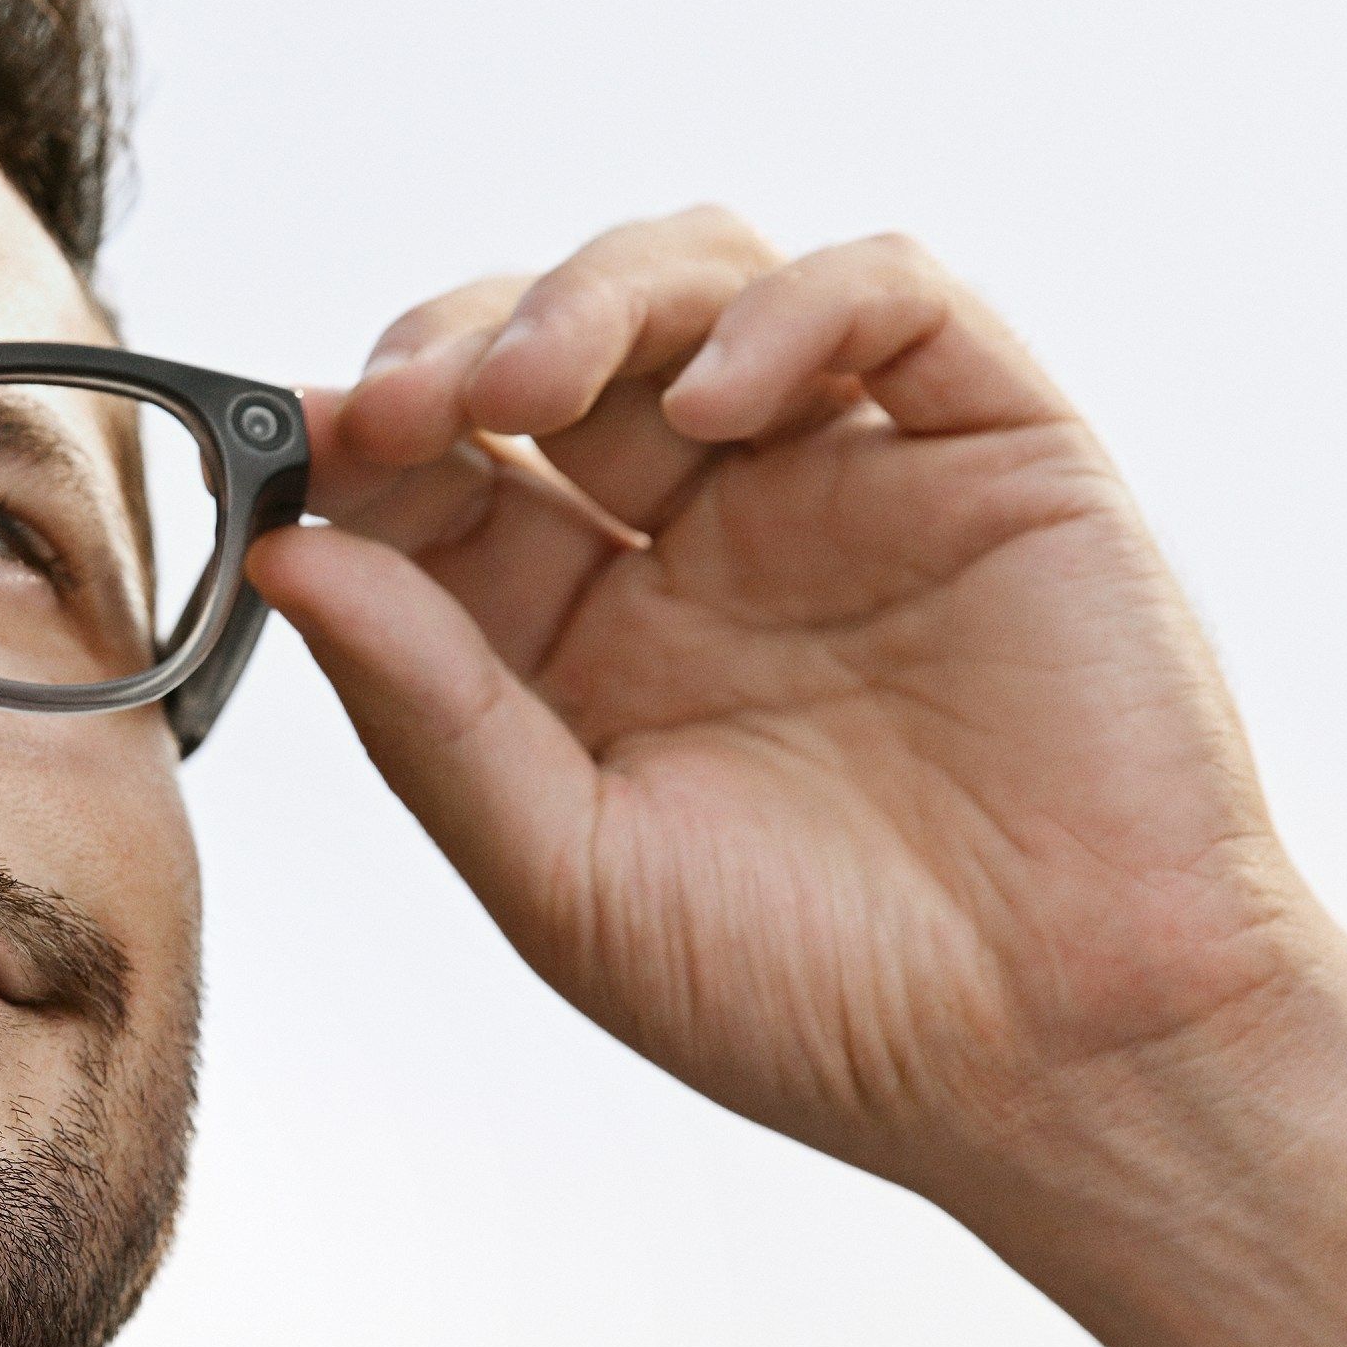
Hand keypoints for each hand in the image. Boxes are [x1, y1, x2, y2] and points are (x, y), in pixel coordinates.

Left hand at [249, 207, 1333, 1197]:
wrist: (1067, 1063)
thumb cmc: (812, 1001)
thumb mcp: (565, 870)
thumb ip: (424, 706)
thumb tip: (280, 554)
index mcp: (580, 641)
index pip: (441, 482)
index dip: (363, 440)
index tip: (296, 446)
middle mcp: (698, 542)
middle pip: (547, 349)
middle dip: (452, 344)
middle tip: (399, 406)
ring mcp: (840, 482)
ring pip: (695, 284)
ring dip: (588, 299)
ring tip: (524, 389)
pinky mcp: (989, 449)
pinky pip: (888, 298)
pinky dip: (789, 309)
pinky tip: (719, 402)